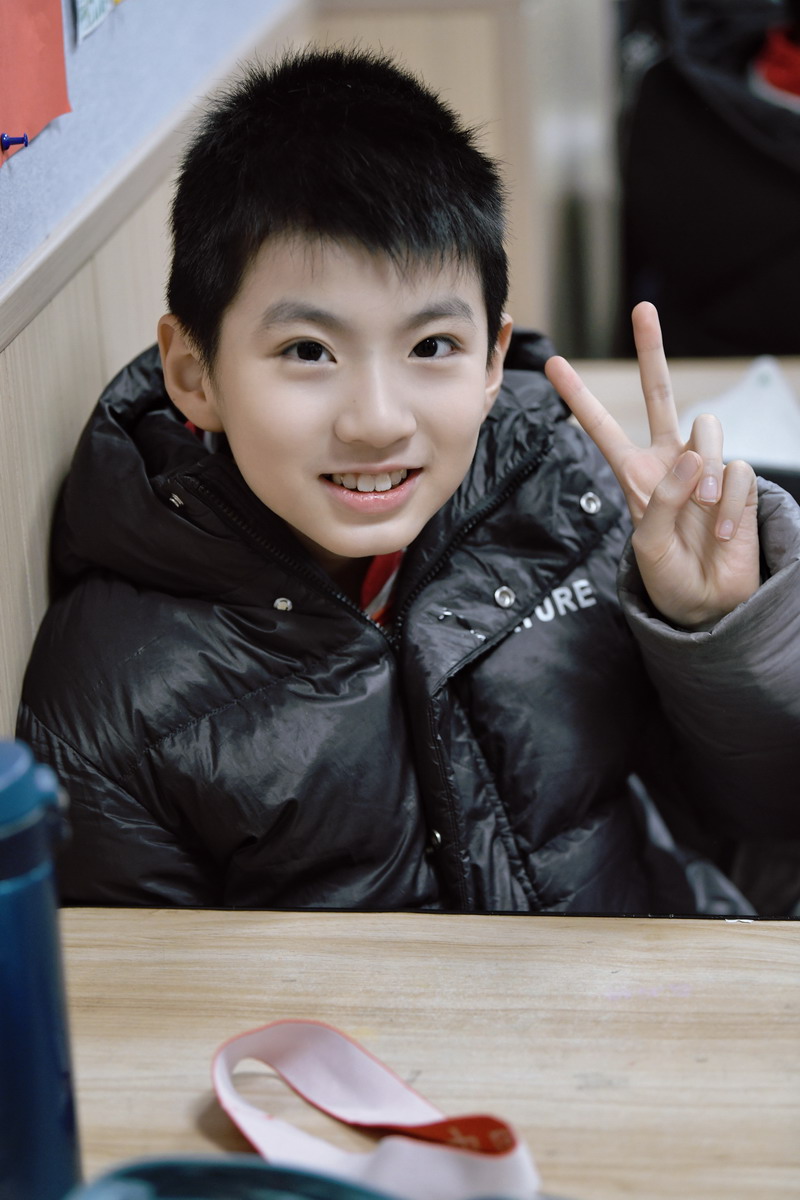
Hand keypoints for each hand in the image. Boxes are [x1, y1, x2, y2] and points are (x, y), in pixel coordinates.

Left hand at [544, 302, 759, 628]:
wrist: (710, 603)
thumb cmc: (670, 576)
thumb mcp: (648, 545)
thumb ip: (662, 499)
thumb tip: (693, 453)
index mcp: (634, 474)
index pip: (602, 428)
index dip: (579, 397)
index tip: (553, 363)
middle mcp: (669, 461)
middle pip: (659, 395)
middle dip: (652, 351)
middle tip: (643, 309)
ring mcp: (705, 468)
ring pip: (707, 431)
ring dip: (705, 475)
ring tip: (703, 515)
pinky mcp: (736, 481)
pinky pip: (736, 472)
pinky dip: (730, 505)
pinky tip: (722, 533)